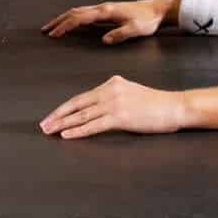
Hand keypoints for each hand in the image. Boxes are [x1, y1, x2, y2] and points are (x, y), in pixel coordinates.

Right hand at [40, 0, 173, 42]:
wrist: (156, 10)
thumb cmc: (147, 20)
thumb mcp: (136, 29)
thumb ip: (120, 34)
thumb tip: (104, 41)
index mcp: (106, 12)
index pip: (80, 18)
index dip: (66, 26)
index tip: (54, 34)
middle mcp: (103, 8)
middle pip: (75, 12)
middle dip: (59, 21)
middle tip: (46, 31)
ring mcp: (104, 8)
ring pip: (79, 11)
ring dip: (65, 18)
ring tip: (53, 27)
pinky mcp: (107, 11)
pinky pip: (85, 13)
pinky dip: (74, 18)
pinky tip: (72, 24)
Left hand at [40, 75, 184, 137]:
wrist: (174, 106)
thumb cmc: (156, 104)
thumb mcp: (132, 92)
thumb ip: (114, 95)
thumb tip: (99, 106)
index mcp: (112, 83)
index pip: (83, 97)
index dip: (65, 107)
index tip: (52, 116)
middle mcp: (111, 90)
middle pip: (78, 104)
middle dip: (58, 115)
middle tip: (43, 125)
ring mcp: (115, 103)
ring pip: (82, 115)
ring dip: (63, 124)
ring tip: (49, 131)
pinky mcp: (121, 117)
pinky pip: (94, 125)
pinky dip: (78, 130)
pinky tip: (67, 135)